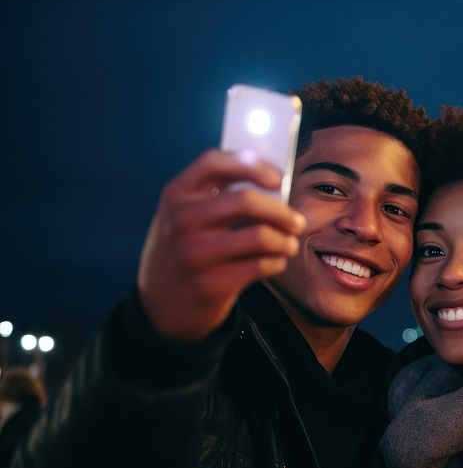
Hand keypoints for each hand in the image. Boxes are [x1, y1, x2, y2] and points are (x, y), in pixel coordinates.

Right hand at [137, 150, 305, 341]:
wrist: (160, 305)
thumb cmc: (184, 251)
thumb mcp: (184, 216)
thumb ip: (217, 195)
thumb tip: (275, 185)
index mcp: (176, 194)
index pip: (213, 162)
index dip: (251, 165)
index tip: (278, 178)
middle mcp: (182, 220)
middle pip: (246, 200)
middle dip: (282, 211)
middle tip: (297, 221)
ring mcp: (194, 253)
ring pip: (261, 236)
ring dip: (285, 241)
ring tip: (288, 244)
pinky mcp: (210, 284)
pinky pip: (262, 265)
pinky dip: (277, 262)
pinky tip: (275, 262)